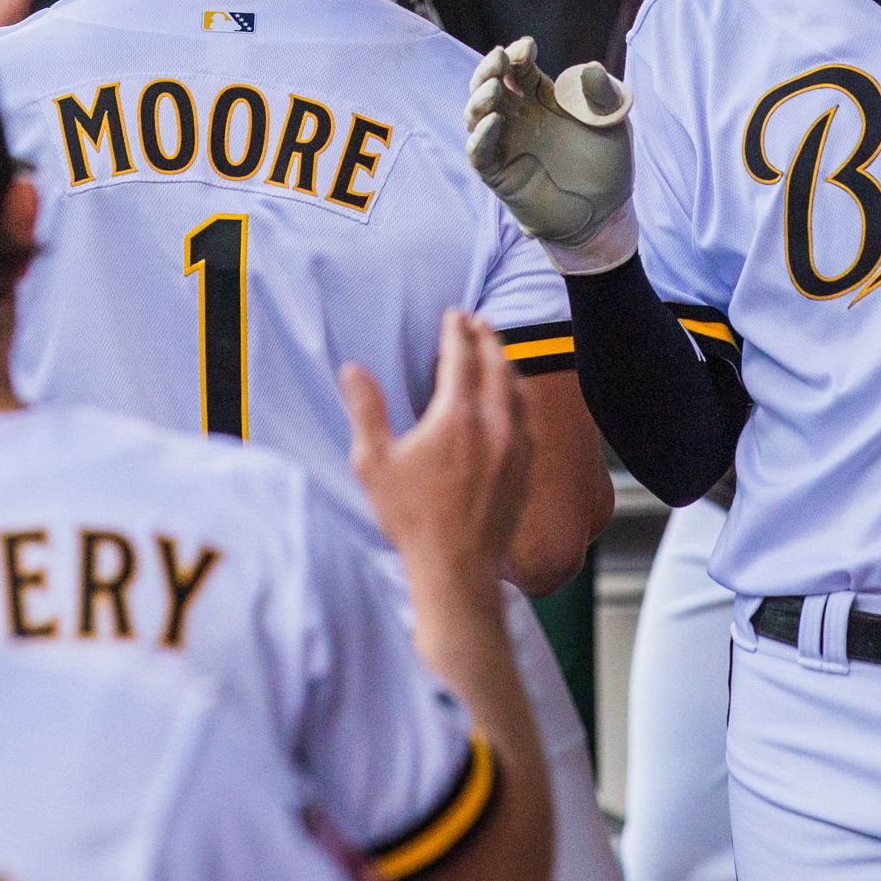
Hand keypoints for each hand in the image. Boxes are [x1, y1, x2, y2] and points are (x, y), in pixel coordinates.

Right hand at [341, 310, 530, 582]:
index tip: (454, 314)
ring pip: (518, 388)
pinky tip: (513, 398)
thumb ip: (365, 410)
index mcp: (456, 417)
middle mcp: (494, 423)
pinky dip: (520, 394)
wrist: (457, 566)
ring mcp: (516, 445)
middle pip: (497, 363)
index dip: (457, 330)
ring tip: (497, 351)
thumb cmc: (411, 518)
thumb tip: (352, 370)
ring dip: (507, 362)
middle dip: (487, 337)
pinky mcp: (527, 465)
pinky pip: (529, 416)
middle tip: (478, 322)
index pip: (461, 356)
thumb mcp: (373, 463)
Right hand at [466, 35, 633, 257]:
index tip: (528, 46)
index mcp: (541, 98)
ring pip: (476, 115)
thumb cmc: (608, 163)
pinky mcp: (500, 174)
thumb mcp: (613, 122)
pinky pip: (479, 153)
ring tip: (495, 87)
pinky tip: (494, 122)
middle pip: (489, 85)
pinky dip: (481, 137)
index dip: (518, 55)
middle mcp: (518, 117)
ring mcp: (506, 144)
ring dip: (480, 98)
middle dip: (489, 69)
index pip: (518, 69)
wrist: (607, 210)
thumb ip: (603, 95)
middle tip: (499, 58)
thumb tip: (591, 67)